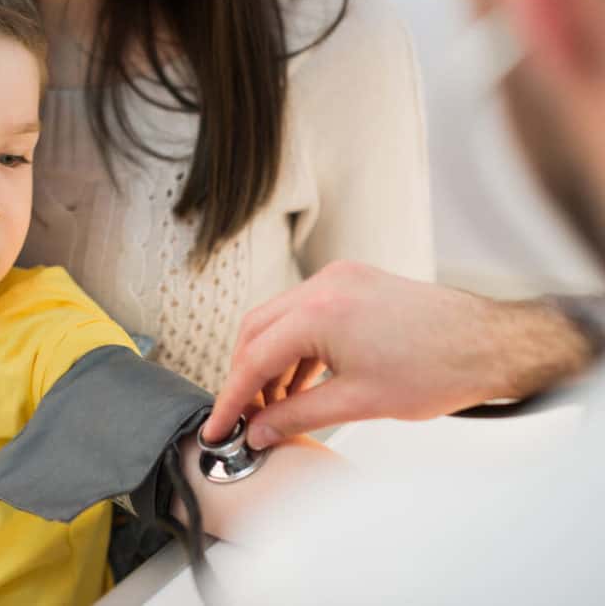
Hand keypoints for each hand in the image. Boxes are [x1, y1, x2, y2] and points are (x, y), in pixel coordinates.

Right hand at [204, 261, 592, 448]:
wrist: (492, 344)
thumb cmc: (439, 368)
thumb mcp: (358, 402)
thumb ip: (297, 416)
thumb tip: (260, 431)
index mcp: (321, 311)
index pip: (255, 357)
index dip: (232, 397)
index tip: (219, 426)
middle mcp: (324, 285)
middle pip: (257, 331)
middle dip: (246, 376)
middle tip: (245, 417)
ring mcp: (339, 280)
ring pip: (279, 320)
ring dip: (270, 361)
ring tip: (276, 406)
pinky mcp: (354, 283)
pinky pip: (305, 313)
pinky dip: (296, 347)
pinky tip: (301, 381)